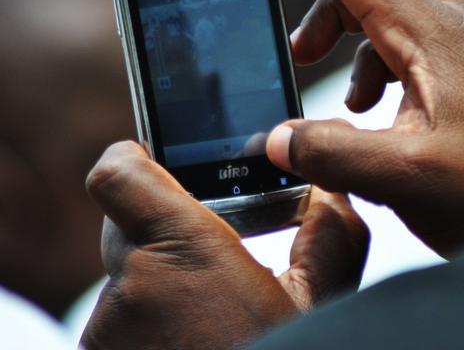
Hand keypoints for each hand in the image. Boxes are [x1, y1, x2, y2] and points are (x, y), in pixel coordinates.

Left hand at [80, 142, 367, 349]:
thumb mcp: (319, 300)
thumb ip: (328, 233)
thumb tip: (331, 192)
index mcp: (180, 253)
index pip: (115, 175)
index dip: (127, 157)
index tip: (145, 155)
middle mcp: (130, 291)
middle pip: (121, 223)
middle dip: (157, 221)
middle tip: (200, 238)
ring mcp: (107, 335)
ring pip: (122, 273)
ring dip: (155, 272)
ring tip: (203, 301)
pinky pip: (119, 316)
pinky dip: (147, 312)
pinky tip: (189, 333)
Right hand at [238, 0, 463, 256]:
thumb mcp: (410, 178)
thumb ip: (335, 156)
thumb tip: (277, 139)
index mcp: (427, 34)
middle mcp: (438, 24)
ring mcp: (443, 42)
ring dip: (329, 13)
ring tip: (303, 56)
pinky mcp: (443, 65)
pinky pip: (387, 33)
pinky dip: (354, 52)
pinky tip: (353, 101)